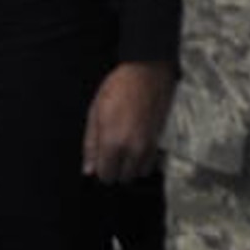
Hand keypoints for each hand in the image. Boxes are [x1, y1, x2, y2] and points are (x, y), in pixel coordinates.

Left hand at [82, 62, 175, 182]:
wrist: (147, 71)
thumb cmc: (117, 87)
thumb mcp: (95, 111)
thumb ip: (91, 144)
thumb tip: (88, 171)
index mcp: (113, 142)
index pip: (106, 176)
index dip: (100, 168)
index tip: (100, 157)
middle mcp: (133, 150)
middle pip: (123, 178)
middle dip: (115, 169)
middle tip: (111, 150)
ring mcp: (149, 146)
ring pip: (138, 173)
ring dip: (130, 166)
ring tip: (125, 148)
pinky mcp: (160, 141)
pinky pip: (151, 164)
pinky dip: (143, 161)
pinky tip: (137, 145)